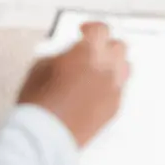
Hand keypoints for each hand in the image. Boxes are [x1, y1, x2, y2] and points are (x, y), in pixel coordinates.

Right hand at [18, 22, 129, 147]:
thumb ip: (63, 55)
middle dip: (105, 45)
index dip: (91, 28)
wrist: (45, 136)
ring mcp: (114, 88)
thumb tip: (71, 55)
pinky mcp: (115, 107)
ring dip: (113, 64)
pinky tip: (96, 91)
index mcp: (88, 53)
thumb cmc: (39, 103)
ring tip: (98, 70)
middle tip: (91, 51)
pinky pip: (120, 88)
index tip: (84, 31)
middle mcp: (107, 68)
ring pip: (125, 66)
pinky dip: (111, 85)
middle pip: (118, 46)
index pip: (101, 29)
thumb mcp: (41, 67)